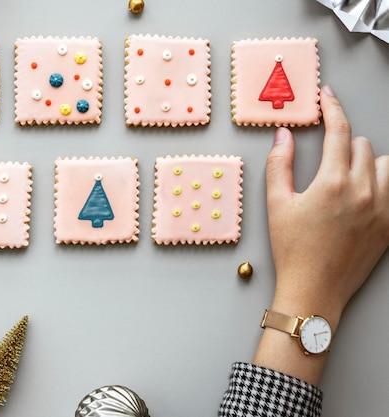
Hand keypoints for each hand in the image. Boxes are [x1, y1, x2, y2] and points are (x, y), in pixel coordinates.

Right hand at [265, 85, 388, 327]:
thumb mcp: (276, 204)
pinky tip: (363, 194)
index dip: (333, 108)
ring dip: (369, 161)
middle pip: (363, 145)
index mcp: (333, 183)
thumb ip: (279, 165)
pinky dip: (381, 183)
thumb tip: (283, 136)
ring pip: (387, 164)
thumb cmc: (292, 250)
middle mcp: (364, 191)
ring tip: (347, 175)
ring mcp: (382, 209)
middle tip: (324, 155)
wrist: (314, 290)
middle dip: (343, 142)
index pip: (339, 131)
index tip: (328, 97)